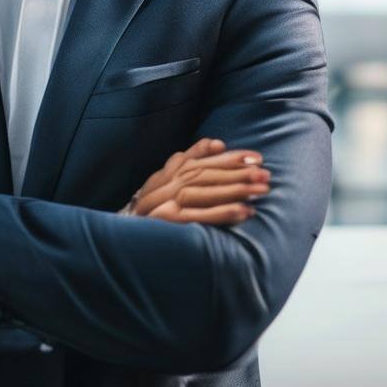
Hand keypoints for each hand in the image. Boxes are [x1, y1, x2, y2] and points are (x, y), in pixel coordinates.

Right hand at [120, 137, 269, 225]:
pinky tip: (244, 212)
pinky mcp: (164, 224)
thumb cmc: (148, 216)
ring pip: (201, 191)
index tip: (257, 158)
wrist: (120, 243)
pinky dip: (222, 212)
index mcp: (163, 176)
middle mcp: (160, 186)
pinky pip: (198, 216)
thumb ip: (188, 161)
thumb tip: (217, 143)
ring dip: (234, 190)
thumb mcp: (164, 185)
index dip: (229, 158)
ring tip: (260, 190)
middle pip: (203, 174)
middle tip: (266, 174)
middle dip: (237, 173)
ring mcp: (160, 205)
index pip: (200, 161)